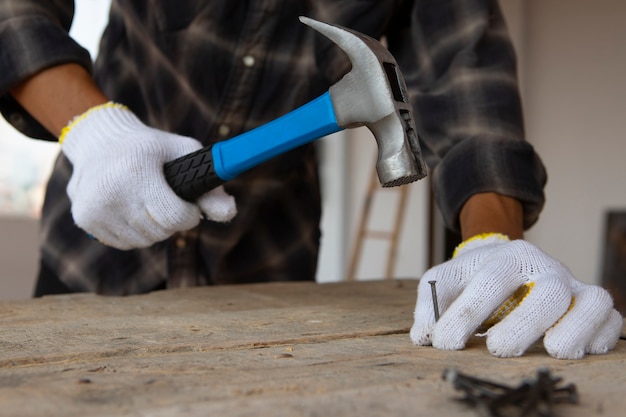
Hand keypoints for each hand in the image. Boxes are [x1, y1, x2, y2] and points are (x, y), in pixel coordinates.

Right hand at [61, 103, 236, 249]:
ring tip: (150, 204)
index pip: (174, 217)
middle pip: (160, 231)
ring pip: (144, 241)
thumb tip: (231, 213)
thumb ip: (210, 186)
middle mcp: (110, 191)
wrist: (99, 141)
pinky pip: (125, 243)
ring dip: (155, 228)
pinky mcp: (84, 220)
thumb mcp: (184, 153)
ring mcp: (93, 208)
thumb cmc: (151, 148)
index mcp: (136, 172)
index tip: (190, 207)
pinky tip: (132, 210)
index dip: (190, 216)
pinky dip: (135, 233)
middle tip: (169, 202)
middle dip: (173, 221)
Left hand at [410, 233, 622, 358]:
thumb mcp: (444, 280)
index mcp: (509, 256)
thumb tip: (424, 336)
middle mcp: (547, 268)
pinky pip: (612, 320)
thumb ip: (430, 303)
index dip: (468, 315)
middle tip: (498, 350)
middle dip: (526, 324)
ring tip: (552, 350)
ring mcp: (574, 286)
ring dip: (575, 331)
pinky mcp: (592, 305)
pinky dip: (601, 337)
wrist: (505, 260)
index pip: (491, 282)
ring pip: (593, 303)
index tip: (445, 343)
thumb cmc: (472, 276)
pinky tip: (577, 351)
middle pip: (549, 293)